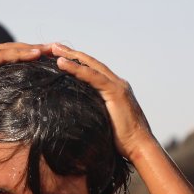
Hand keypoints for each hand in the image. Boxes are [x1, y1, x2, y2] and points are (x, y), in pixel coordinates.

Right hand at [0, 42, 42, 122]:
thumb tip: (8, 106)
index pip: (8, 56)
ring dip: (31, 48)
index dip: (27, 55)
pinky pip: (2, 55)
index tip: (45, 57)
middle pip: (12, 48)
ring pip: (10, 49)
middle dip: (34, 47)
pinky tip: (35, 54)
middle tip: (55, 48)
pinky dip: (20, 53)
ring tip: (50, 49)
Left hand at [52, 43, 155, 161]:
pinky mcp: (116, 92)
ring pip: (91, 65)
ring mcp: (117, 86)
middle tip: (54, 46)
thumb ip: (93, 114)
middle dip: (72, 54)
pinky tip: (61, 63)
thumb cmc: (121, 142)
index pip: (93, 71)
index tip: (60, 56)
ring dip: (71, 56)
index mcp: (114, 90)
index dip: (77, 62)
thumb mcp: (102, 123)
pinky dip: (76, 68)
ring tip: (54, 50)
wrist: (139, 148)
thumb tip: (77, 119)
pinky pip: (93, 76)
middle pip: (91, 63)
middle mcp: (117, 84)